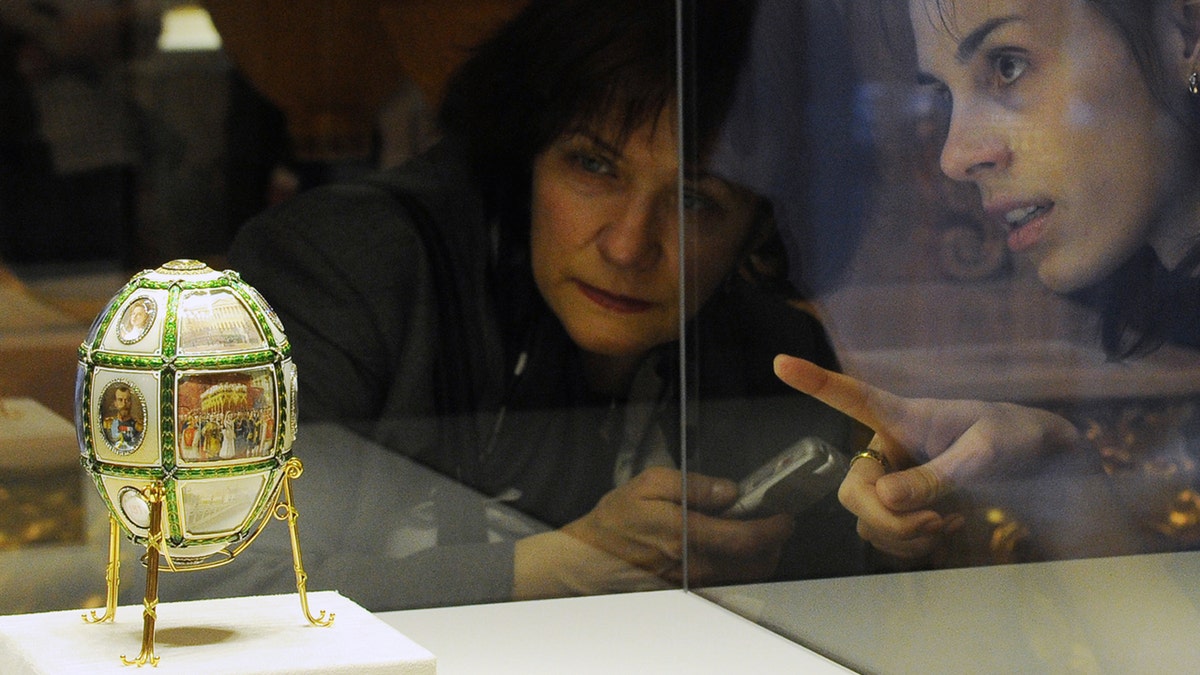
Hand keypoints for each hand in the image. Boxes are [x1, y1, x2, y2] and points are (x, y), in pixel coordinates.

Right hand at [559, 467, 792, 584]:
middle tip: (772, 522)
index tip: (784, 517)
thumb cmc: (616, 520)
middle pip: (756, 565)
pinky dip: (738, 566)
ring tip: (751, 532)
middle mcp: (695, 565)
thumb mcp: (648, 484)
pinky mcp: (688, 591)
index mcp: (687, 535)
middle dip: (774, 544)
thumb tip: (729, 490)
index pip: (747, 539)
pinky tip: (728, 547)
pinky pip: (726, 582)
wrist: (589, 558)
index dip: (775, 529)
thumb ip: (693, 485)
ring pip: (744, 577)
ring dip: (758, 556)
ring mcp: (693, 583)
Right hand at [773, 354, 1079, 558]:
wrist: (1040, 461)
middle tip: (934, 522)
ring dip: (902, 535)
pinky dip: (909, 545)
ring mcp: (893, 480)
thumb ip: (939, 475)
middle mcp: (888, 448)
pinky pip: (884, 537)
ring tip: (946, 524)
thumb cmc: (1013, 436)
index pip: (853, 398)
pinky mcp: (904, 508)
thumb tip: (885, 498)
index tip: (781, 362)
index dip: (815, 382)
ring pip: (865, 520)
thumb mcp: (985, 452)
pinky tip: (943, 529)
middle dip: (886, 517)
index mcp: (903, 417)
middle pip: (853, 489)